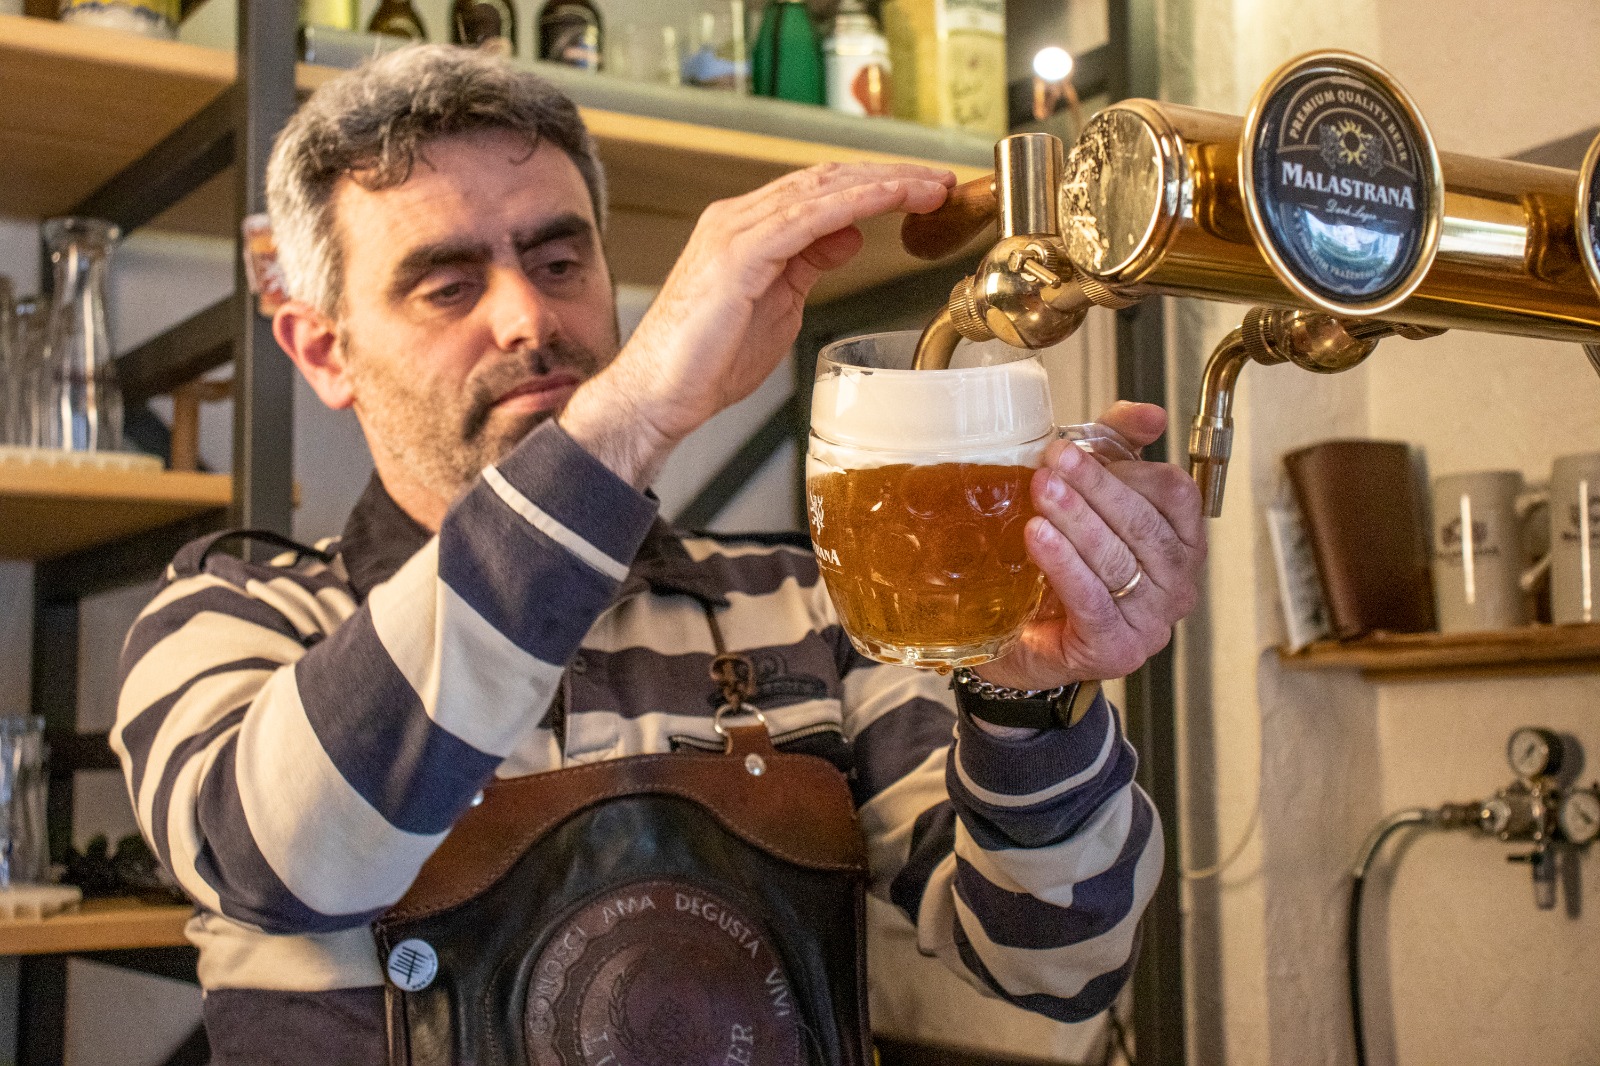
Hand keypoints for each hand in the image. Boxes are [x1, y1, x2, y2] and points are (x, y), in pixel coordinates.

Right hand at [562, 162, 955, 484]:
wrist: (658, 396)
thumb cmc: (707, 363)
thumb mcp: (778, 305)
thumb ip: (809, 266)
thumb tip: (848, 236)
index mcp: (747, 230)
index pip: (820, 191)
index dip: (875, 186)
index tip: (923, 192)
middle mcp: (738, 219)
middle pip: (827, 179)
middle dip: (889, 176)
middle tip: (941, 181)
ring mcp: (735, 232)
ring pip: (823, 188)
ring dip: (884, 183)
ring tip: (931, 186)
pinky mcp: (738, 255)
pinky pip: (807, 216)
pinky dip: (856, 202)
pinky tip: (891, 199)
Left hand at [975, 401, 1206, 689]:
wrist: (1024, 639)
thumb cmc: (1063, 566)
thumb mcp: (1091, 497)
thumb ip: (1117, 448)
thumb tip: (1149, 414)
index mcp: (1182, 542)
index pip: (1175, 495)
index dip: (1129, 469)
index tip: (1075, 447)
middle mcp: (1177, 583)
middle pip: (1143, 525)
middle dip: (1095, 488)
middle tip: (1054, 461)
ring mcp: (1151, 621)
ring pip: (1117, 560)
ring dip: (1077, 520)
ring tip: (1043, 491)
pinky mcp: (1116, 648)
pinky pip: (1092, 600)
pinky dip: (1065, 566)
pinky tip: (1040, 538)